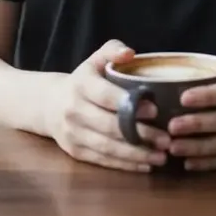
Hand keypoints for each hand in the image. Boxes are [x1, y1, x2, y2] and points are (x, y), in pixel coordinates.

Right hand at [45, 39, 170, 171]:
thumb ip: (112, 50)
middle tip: (166, 138)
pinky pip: (103, 160)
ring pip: (107, 148)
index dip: (129, 104)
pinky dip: (125, 165)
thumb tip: (130, 53)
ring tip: (162, 156)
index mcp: (81, 84)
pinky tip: (146, 164)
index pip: (105, 96)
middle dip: (140, 134)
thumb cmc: (83, 80)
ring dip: (136, 154)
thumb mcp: (94, 60)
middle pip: (109, 126)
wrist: (50, 105)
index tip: (154, 110)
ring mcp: (74, 134)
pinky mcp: (76, 152)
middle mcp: (74, 110)